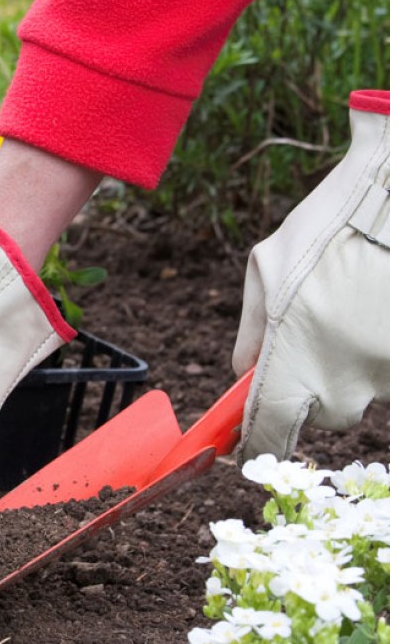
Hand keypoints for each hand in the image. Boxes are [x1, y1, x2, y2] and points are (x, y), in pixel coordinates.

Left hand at [232, 90, 388, 460]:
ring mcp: (385, 374)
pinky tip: (376, 311)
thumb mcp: (266, 272)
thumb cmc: (326, 227)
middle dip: (314, 390)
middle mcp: (344, 380)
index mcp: (293, 361)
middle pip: (325, 415)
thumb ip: (252, 333)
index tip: (252, 447)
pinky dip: (380, 352)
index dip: (260, 443)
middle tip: (316, 343)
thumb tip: (244, 376)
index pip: (271, 431)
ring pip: (363, 394)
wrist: (397, 196)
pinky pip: (389, 373)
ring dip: (353, 369)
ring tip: (354, 313)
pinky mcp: (410, 362)